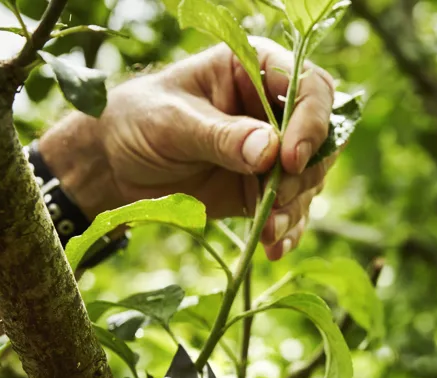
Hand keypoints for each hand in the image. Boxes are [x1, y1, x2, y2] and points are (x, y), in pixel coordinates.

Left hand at [40, 40, 337, 260]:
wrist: (114, 164)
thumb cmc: (137, 122)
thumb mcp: (171, 123)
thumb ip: (220, 136)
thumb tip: (268, 150)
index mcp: (253, 70)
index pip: (308, 86)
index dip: (311, 122)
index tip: (290, 159)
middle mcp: (272, 109)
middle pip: (322, 137)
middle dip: (305, 174)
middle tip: (276, 200)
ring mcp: (272, 151)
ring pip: (311, 178)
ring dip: (295, 207)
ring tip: (268, 231)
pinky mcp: (264, 188)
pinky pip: (292, 209)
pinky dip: (287, 230)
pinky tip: (272, 247)